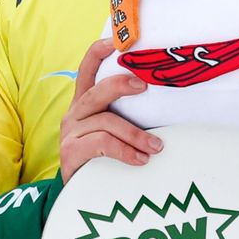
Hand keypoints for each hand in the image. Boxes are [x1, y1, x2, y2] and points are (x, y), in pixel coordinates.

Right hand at [59, 36, 160, 178]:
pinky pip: (102, 144)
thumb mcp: (113, 132)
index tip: (114, 42)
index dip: (98, 53)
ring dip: (135, 133)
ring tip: (157, 146)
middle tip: (144, 86)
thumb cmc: (103, 159)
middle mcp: (74, 114)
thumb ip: (128, 116)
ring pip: (105, 122)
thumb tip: (168, 103)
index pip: (87, 70)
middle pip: (96, 92)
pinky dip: (125, 150)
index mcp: (84, 104)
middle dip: (120, 85)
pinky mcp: (71, 152)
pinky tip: (141, 159)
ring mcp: (70, 133)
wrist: (78, 197)